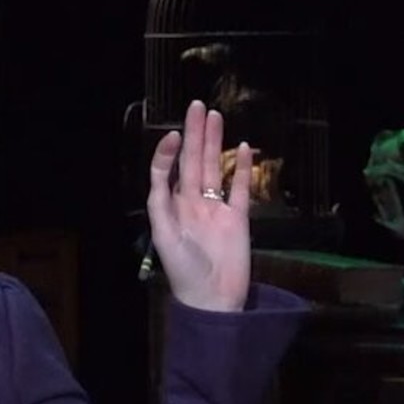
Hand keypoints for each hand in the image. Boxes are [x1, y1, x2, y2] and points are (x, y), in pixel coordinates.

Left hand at [146, 100, 251, 311]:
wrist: (212, 297)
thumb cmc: (183, 269)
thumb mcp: (163, 234)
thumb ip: (160, 201)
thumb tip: (163, 169)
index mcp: (171, 207)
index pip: (167, 172)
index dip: (169, 153)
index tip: (175, 134)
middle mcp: (192, 203)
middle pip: (193, 162)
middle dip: (194, 135)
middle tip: (197, 105)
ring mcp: (216, 209)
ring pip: (215, 169)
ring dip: (215, 144)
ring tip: (216, 117)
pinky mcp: (239, 218)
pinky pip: (241, 189)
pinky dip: (243, 169)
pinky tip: (243, 148)